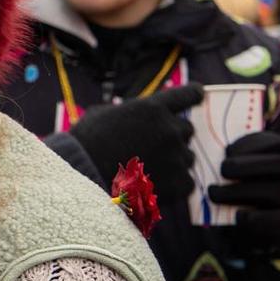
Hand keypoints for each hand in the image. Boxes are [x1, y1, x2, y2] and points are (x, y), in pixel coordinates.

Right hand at [68, 85, 200, 200]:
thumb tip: (131, 111)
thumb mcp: (102, 114)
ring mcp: (175, 156)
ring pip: (187, 157)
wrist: (82, 178)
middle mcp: (169, 129)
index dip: (194, 95)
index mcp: (153, 108)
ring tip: (148, 170)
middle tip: (152, 147)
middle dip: (172, 136)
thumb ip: (128, 111)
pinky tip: (155, 186)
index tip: (197, 96)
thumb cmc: (84, 144)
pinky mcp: (178, 183)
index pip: (188, 94)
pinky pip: (187, 182)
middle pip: (187, 129)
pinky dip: (174, 185)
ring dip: (173, 161)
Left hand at [208, 131, 279, 245]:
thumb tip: (206, 154)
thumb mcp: (236, 166)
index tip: (227, 151)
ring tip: (214, 193)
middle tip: (222, 170)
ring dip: (238, 191)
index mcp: (276, 155)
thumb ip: (228, 158)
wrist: (255, 215)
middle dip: (247, 165)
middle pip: (279, 163)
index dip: (252, 144)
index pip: (276, 143)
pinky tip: (235, 214)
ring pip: (272, 191)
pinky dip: (251, 216)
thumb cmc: (239, 182)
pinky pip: (272, 219)